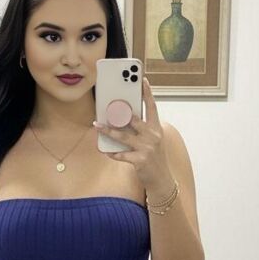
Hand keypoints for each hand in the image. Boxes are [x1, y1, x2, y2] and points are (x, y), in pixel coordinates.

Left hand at [93, 77, 173, 193]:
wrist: (162, 179)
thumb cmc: (155, 158)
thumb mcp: (153, 141)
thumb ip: (142, 130)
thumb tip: (123, 119)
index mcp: (157, 128)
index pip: (152, 107)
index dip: (147, 93)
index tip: (142, 80)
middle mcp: (153, 136)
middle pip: (133, 119)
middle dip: (119, 112)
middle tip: (107, 105)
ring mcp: (147, 148)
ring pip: (122, 136)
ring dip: (107, 131)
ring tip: (96, 125)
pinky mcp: (140, 160)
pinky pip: (121, 154)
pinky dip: (112, 153)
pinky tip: (105, 150)